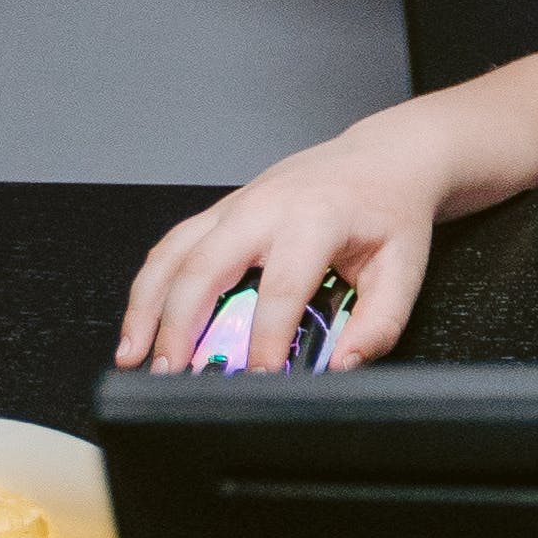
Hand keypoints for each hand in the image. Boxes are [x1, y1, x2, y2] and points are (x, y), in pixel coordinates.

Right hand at [115, 108, 472, 372]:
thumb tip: (342, 365)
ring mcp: (236, 205)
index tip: (257, 378)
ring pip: (173, 254)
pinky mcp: (221, 211)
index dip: (266, 338)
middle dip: (180, 325)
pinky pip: (173, 246)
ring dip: (146, 306)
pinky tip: (142, 321)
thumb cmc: (391, 212)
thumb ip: (379, 323)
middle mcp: (266, 206)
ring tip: (133, 354)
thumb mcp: (404, 269)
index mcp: (315, 218)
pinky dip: (149, 286)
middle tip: (170, 373)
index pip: (281, 287)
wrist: (385, 159)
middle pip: (205, 268)